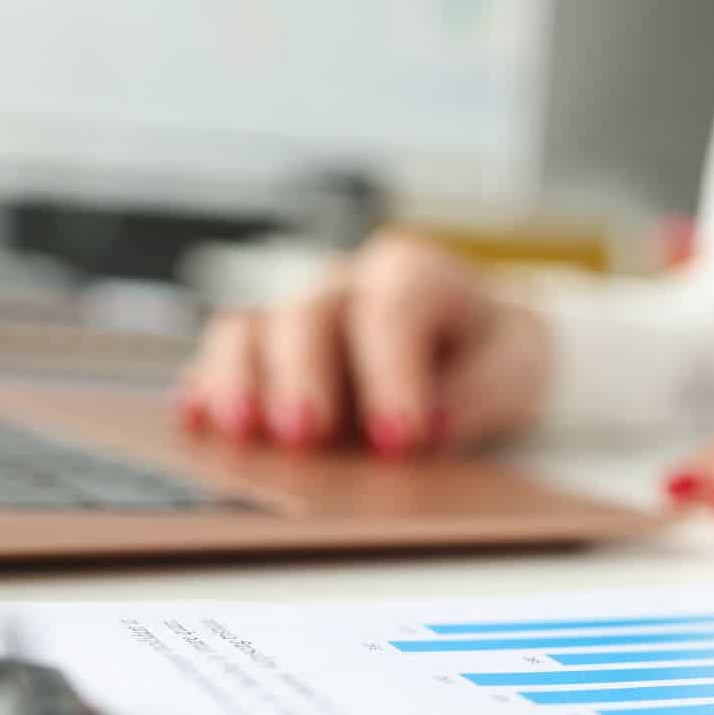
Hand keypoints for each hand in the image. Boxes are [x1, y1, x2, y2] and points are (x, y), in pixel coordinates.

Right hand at [175, 232, 550, 453]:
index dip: (392, 374)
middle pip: (308, 314)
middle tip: (306, 436)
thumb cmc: (494, 355)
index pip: (393, 310)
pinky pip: (221, 361)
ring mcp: (298, 319)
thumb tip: (435, 421)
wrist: (478, 350)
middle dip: (304, 377)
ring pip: (250, 329)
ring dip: (238, 381)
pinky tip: (195, 421)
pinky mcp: (266, 357)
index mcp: (413, 275)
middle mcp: (345, 287)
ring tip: (240, 432)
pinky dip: (205, 389)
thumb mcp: (518, 367)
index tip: (399, 439)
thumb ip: (481, 391)